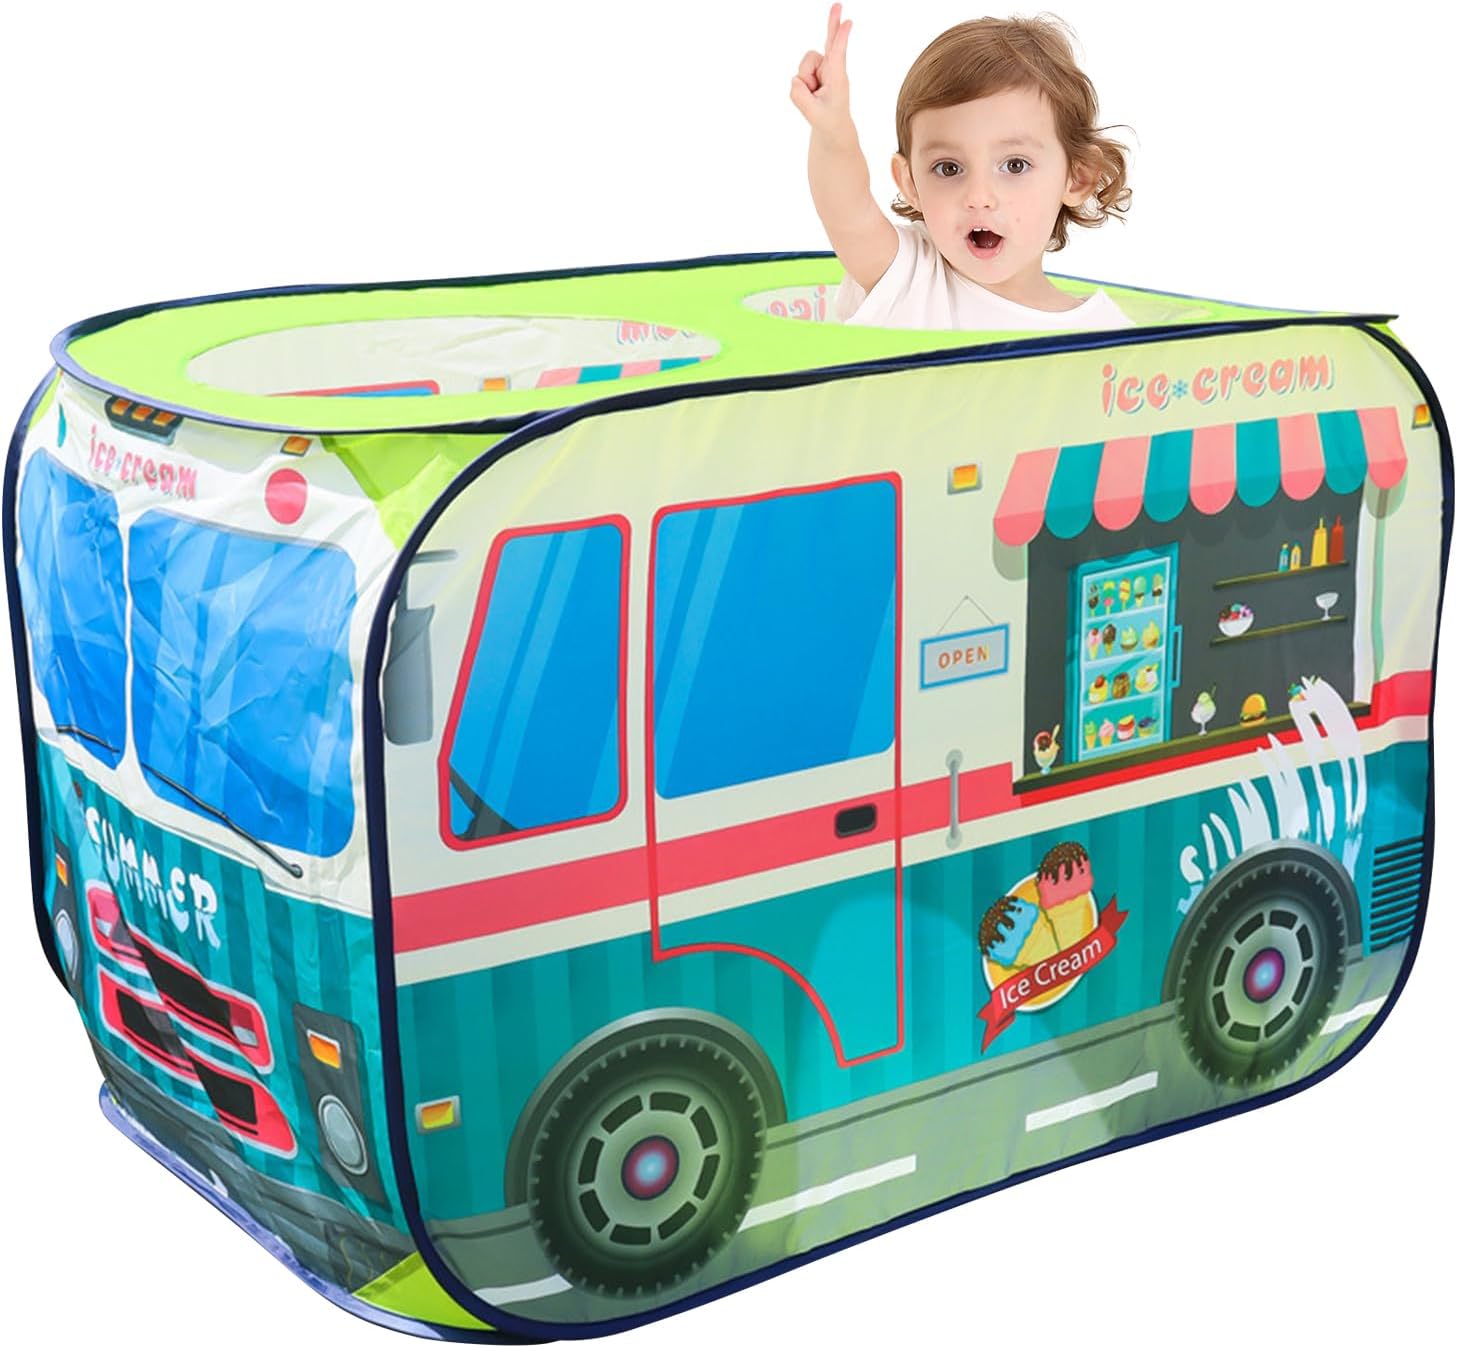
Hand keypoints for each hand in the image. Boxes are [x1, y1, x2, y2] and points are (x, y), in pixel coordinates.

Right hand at [790, 3, 853, 137]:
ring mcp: (823, 68)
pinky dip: (801, 83)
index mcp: (837, 78)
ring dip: (804, 81)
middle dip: (832, 23)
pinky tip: (810, 92)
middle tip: (838, 4)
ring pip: (804, 65)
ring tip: (813, 95)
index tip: (848, 22)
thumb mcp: (813, 114)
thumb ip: (800, 96)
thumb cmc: (828, 120)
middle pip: (829, 42)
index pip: (838, 54)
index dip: (841, 38)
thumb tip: (795, 80)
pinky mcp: (816, 70)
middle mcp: (832, 68)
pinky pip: (800, 71)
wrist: (832, 127)